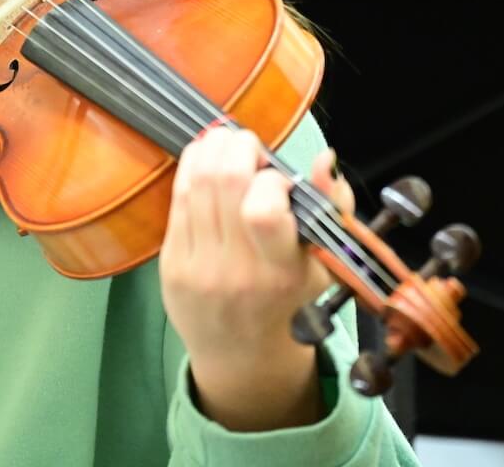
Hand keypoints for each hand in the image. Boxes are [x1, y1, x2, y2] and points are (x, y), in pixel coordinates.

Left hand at [160, 126, 351, 431]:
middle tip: (251, 147)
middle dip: (238, 148)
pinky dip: (191, 169)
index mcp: (280, 273)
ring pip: (195, 183)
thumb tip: (325, 156)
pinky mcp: (170, 265)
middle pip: (223, 183)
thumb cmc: (290, 303)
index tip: (280, 181)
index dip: (270, 179)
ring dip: (212, 149)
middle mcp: (235, 272)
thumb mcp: (324, 264)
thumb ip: (333, 207)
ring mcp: (197, 268)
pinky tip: (205, 160)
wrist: (242, 358)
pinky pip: (176, 200)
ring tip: (228, 144)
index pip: (262, 211)